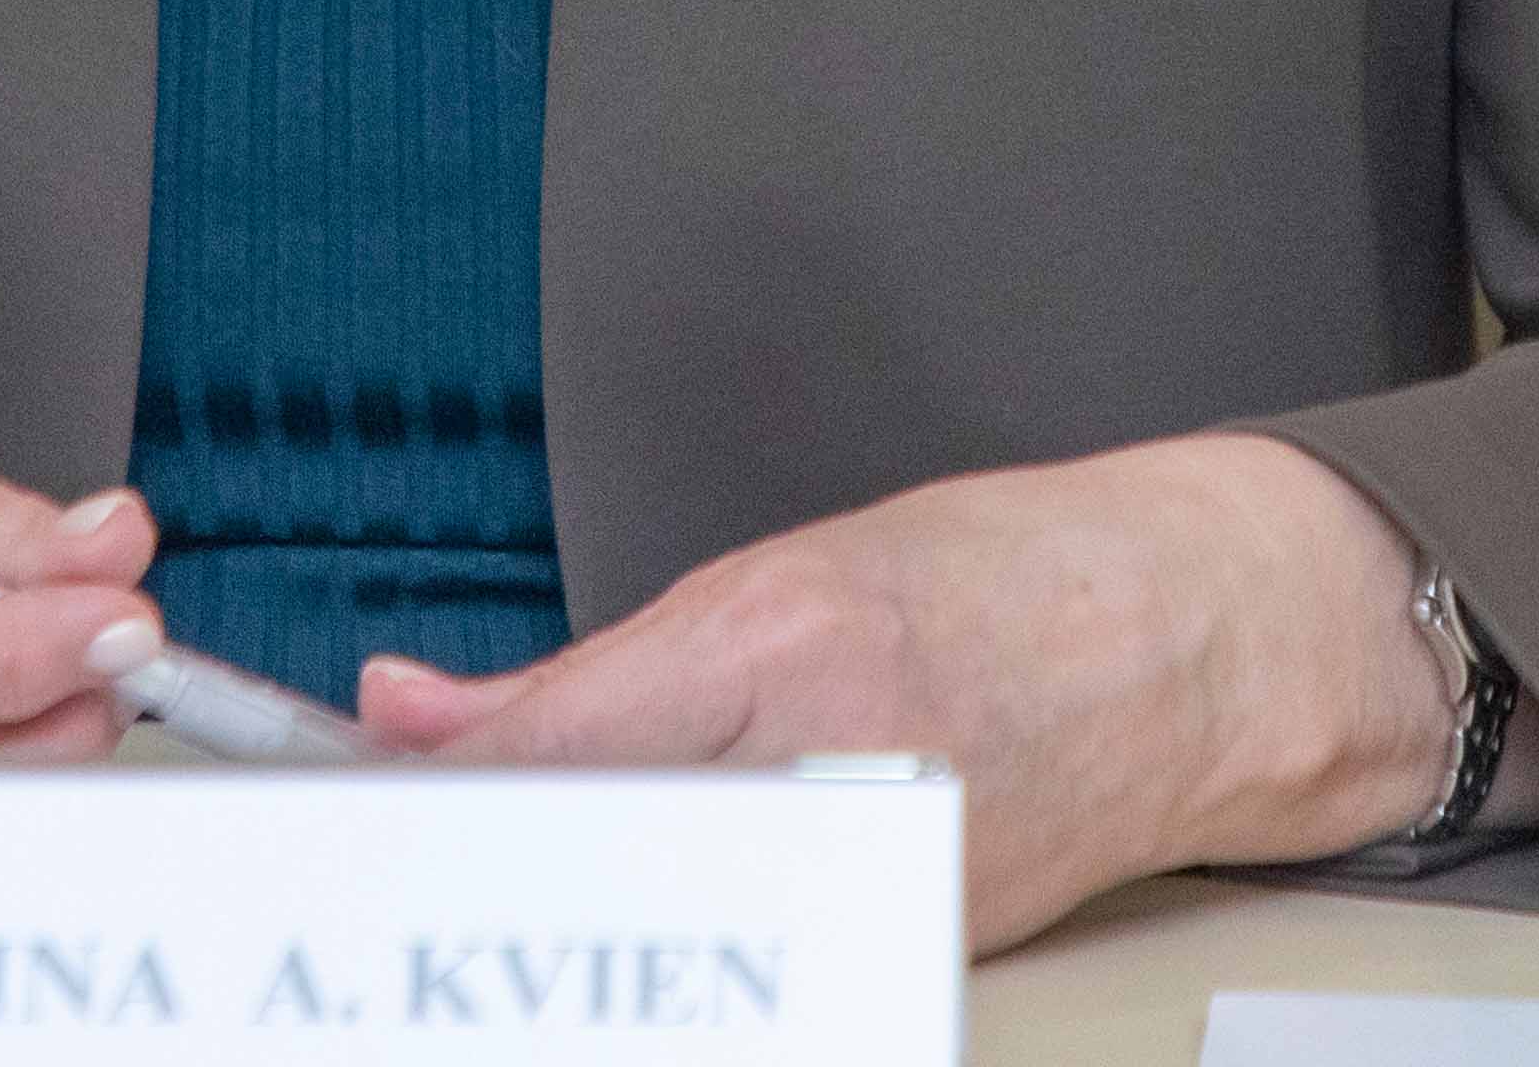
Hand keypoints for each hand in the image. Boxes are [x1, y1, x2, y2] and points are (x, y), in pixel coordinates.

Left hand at [346, 437, 1458, 947]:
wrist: (1196, 644)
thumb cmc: (1007, 583)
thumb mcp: (777, 576)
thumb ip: (583, 677)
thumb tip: (407, 717)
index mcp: (787, 648)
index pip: (554, 757)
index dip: (424, 802)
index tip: (341, 816)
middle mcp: (835, 775)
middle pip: (599, 868)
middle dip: (489, 881)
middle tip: (389, 890)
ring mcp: (884, 880)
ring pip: (671, 936)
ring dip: (584, 924)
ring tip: (518, 912)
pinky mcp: (919, 955)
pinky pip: (758, 962)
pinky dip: (686, 951)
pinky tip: (656, 936)